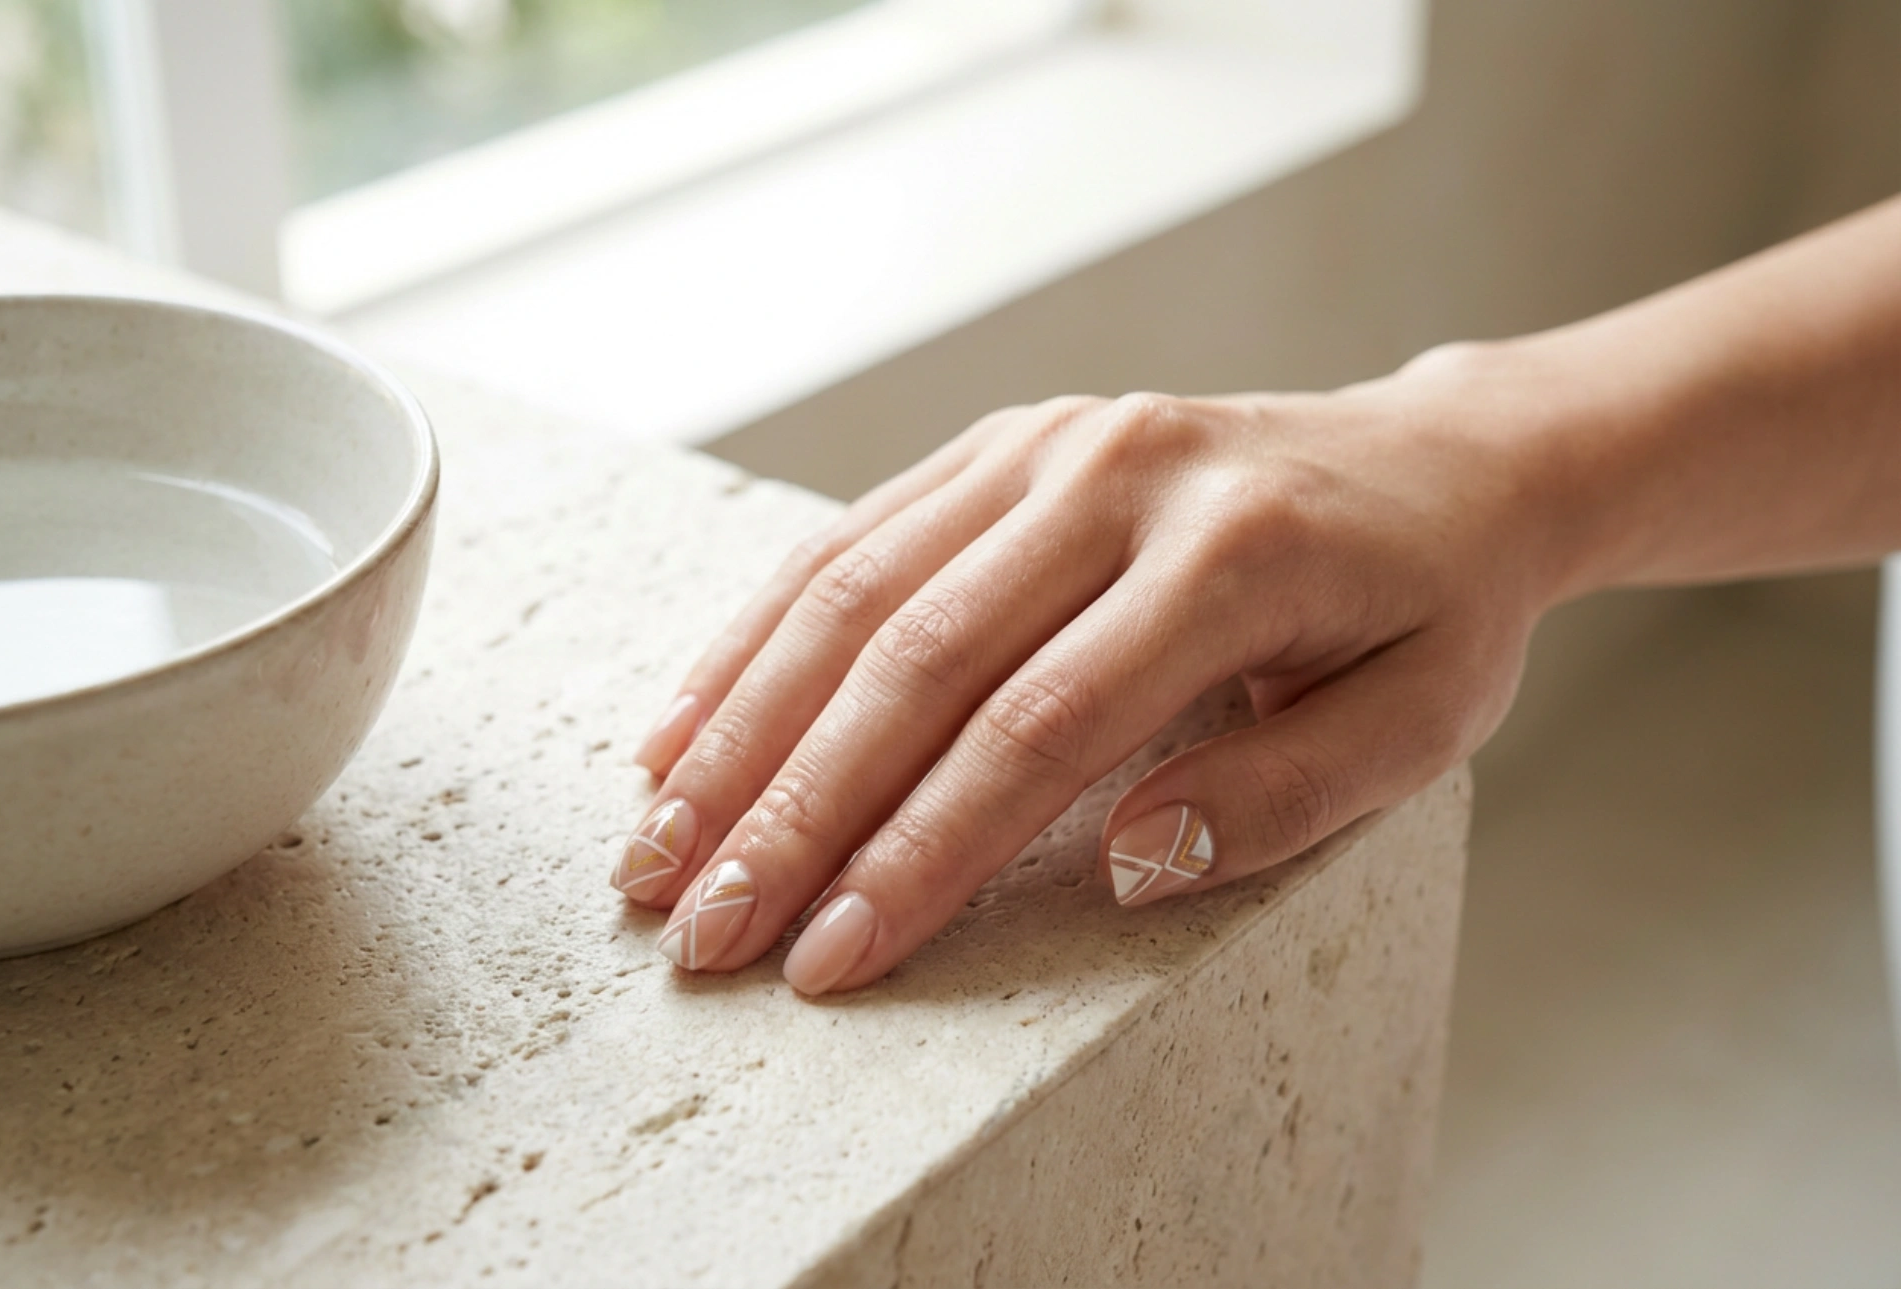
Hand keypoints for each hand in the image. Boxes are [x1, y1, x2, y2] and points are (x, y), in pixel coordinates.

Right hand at [615, 357, 1560, 993]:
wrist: (1434, 463)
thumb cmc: (1427, 613)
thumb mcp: (1419, 721)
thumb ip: (1284, 794)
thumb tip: (1126, 862)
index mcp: (1231, 554)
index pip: (1038, 727)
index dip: (921, 852)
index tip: (831, 959)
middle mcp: (1115, 476)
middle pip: (915, 659)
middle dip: (793, 809)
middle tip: (703, 933)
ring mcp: (1045, 444)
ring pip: (854, 592)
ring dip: (741, 730)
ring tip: (660, 851)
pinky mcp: (1000, 441)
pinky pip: (851, 538)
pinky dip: (756, 639)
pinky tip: (683, 730)